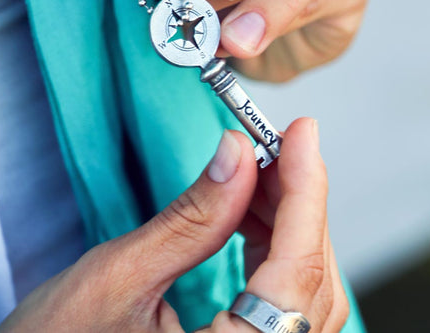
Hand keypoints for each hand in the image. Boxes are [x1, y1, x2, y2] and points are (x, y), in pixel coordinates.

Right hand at [0, 119, 345, 331]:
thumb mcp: (120, 279)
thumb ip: (191, 218)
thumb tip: (237, 154)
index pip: (297, 270)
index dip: (306, 190)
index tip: (302, 134)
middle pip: (309, 277)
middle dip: (296, 199)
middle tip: (276, 144)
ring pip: (302, 286)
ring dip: (286, 219)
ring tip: (258, 171)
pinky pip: (282, 297)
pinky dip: (273, 246)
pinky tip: (251, 212)